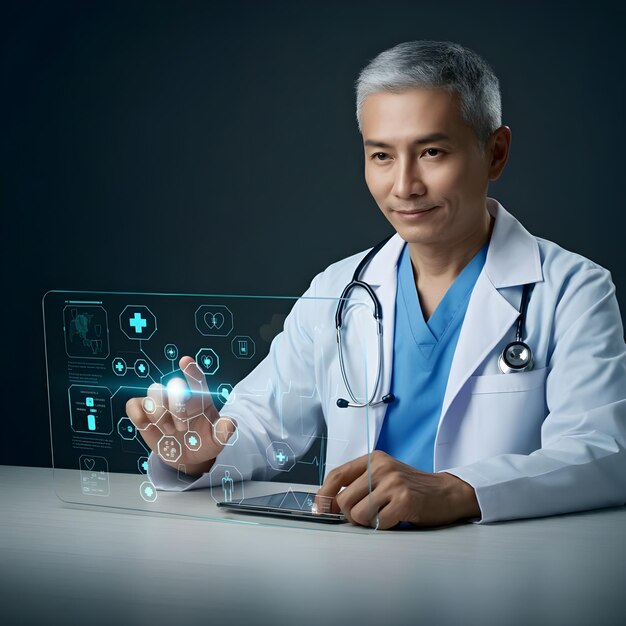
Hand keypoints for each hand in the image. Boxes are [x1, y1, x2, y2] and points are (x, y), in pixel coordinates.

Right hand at [126, 356, 235, 476]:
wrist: (188, 457)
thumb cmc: (203, 442)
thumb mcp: (217, 440)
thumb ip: (224, 432)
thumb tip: (230, 423)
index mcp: (200, 397)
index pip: (196, 378)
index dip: (191, 370)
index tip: (185, 361)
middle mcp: (179, 396)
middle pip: (173, 384)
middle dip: (176, 404)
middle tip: (182, 427)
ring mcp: (161, 403)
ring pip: (153, 391)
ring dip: (159, 411)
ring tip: (169, 431)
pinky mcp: (144, 414)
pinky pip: (134, 404)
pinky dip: (138, 413)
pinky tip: (147, 425)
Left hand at [315, 450, 479, 528]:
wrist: (448, 492)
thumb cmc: (412, 487)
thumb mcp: (384, 476)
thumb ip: (359, 484)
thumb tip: (329, 504)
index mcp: (373, 459)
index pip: (337, 474)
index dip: (323, 494)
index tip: (319, 508)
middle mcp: (381, 467)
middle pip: (343, 500)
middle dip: (350, 515)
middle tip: (367, 515)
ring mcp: (393, 482)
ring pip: (357, 514)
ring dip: (368, 522)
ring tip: (384, 515)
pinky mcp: (404, 500)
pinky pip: (378, 523)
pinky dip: (385, 526)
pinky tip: (397, 518)